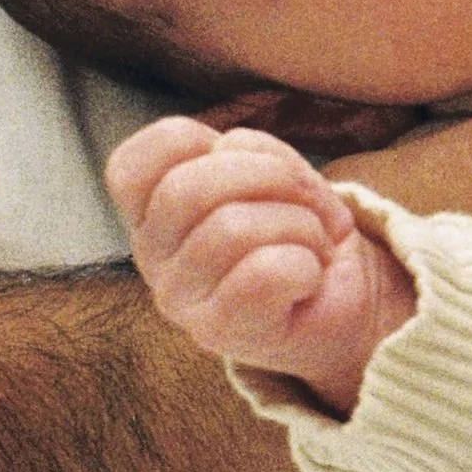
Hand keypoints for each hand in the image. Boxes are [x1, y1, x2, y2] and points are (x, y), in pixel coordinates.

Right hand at [106, 116, 417, 413]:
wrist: (338, 304)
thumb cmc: (296, 233)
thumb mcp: (277, 174)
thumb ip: (250, 151)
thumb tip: (234, 146)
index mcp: (152, 210)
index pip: (134, 162)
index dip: (195, 140)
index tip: (242, 162)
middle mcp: (151, 255)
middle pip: (187, 187)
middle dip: (273, 176)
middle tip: (308, 202)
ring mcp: (177, 298)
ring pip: (233, 228)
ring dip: (301, 224)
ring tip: (314, 244)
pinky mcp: (216, 331)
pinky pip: (266, 273)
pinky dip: (308, 264)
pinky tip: (310, 276)